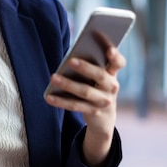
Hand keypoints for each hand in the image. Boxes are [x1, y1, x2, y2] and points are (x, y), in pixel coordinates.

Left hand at [44, 47, 125, 166]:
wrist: (104, 117)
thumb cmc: (96, 86)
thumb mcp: (98, 77)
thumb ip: (90, 66)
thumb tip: (70, 60)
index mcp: (112, 73)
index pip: (118, 63)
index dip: (115, 57)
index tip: (109, 50)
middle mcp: (111, 87)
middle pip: (100, 76)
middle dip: (85, 68)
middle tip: (70, 61)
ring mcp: (103, 101)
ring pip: (85, 92)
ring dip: (68, 84)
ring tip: (53, 77)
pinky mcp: (93, 112)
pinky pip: (75, 105)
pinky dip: (61, 101)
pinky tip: (49, 97)